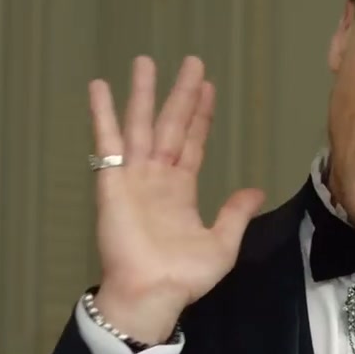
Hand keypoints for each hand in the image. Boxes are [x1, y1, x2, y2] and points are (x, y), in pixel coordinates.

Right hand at [89, 56, 264, 342]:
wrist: (153, 293)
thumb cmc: (183, 276)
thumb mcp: (221, 244)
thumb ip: (235, 214)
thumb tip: (255, 191)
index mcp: (181, 189)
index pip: (192, 142)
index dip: (199, 116)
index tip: (207, 87)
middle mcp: (157, 176)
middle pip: (171, 124)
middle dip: (179, 94)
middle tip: (191, 61)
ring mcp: (134, 176)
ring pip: (140, 125)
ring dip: (142, 94)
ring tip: (144, 61)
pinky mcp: (113, 181)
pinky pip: (107, 142)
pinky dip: (102, 114)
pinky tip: (99, 87)